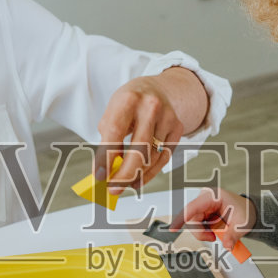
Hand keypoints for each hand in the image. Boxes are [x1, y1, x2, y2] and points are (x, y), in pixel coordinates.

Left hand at [95, 67, 208, 189]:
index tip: (99, 175)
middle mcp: (151, 106)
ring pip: (152, 157)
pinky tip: (139, 179)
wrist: (157, 89)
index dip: (105, 157)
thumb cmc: (130, 103)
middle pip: (139, 149)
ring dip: (137, 176)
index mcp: (128, 99)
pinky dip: (150, 173)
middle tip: (113, 188)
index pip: (115, 132)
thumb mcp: (113, 113)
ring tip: (124, 184)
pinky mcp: (178, 128)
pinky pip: (164, 158)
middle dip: (124, 174)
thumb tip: (105, 171)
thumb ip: (108, 140)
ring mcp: (167, 117)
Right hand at [179, 188, 254, 247]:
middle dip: (200, 232)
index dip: (182, 218)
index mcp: (213, 196)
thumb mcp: (241, 224)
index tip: (173, 229)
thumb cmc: (244, 212)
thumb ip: (233, 236)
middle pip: (191, 218)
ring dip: (202, 232)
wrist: (247, 211)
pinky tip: (213, 231)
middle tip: (213, 238)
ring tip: (216, 234)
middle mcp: (205, 199)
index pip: (193, 207)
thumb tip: (227, 246)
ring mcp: (202, 205)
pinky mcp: (201, 212)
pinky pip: (196, 224)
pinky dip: (204, 231)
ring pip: (192, 223)